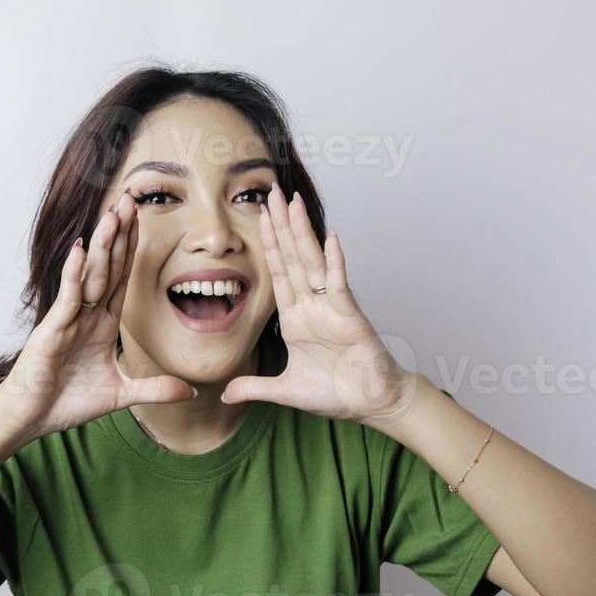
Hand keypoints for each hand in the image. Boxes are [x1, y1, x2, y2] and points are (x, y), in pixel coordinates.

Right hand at [0, 191, 195, 442]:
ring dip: (102, 244)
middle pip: (107, 266)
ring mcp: (68, 319)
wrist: (31, 418)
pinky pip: (67, 297)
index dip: (131, 249)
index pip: (121, 278)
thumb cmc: (67, 402)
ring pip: (89, 275)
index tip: (142, 219)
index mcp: (102, 323)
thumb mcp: (121, 395)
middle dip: (119, 233)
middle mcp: (86, 314)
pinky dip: (74, 273)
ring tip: (113, 212)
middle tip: (130, 198)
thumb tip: (191, 391)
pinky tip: (81, 248)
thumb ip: (154, 389)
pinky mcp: (52, 330)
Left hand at [220, 182, 415, 425]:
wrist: (371, 404)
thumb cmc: (337, 392)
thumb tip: (224, 393)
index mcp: (296, 319)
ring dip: (302, 232)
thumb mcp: (285, 391)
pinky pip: (339, 285)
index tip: (258, 217)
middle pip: (293, 258)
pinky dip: (335, 262)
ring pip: (312, 263)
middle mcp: (312, 307)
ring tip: (293, 202)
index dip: (268, 246)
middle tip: (271, 192)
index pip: (278, 274)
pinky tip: (330, 239)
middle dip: (280, 226)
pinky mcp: (350, 316)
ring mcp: (331, 308)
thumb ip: (254, 388)